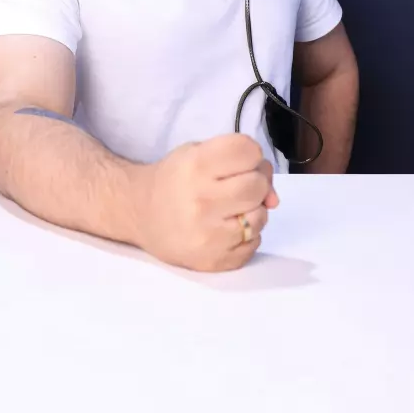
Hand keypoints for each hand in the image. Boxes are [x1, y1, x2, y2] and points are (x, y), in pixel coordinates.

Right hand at [134, 134, 279, 271]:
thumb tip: (274, 198)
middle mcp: (202, 200)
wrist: (139, 213)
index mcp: (196, 166)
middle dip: (254, 183)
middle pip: (258, 186)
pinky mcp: (213, 260)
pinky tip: (224, 228)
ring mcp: (208, 235)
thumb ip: (240, 162)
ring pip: (260, 217)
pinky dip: (246, 236)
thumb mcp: (197, 153)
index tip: (238, 162)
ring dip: (251, 211)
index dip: (250, 155)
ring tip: (229, 208)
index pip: (249, 151)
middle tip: (236, 185)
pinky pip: (253, 245)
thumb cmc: (174, 178)